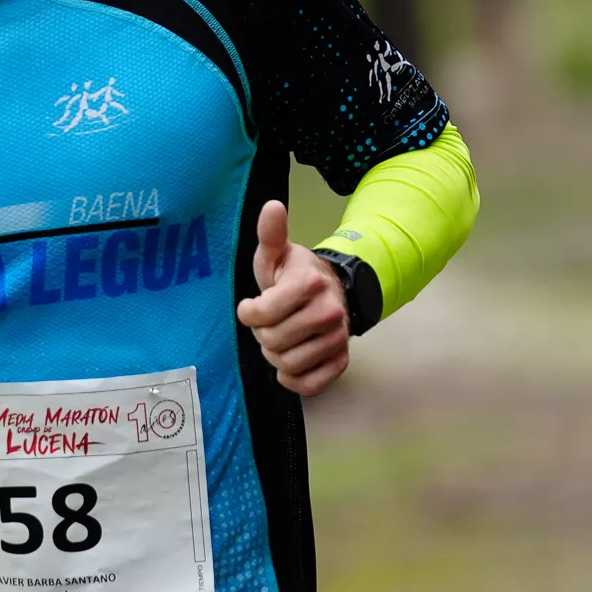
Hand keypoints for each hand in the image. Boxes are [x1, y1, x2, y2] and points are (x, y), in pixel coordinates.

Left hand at [235, 200, 349, 396]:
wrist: (331, 291)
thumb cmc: (293, 274)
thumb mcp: (277, 253)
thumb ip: (270, 234)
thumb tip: (272, 206)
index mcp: (309, 283)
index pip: (262, 314)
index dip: (250, 313)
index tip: (253, 306)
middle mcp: (329, 312)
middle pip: (273, 341)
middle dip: (263, 334)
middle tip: (271, 322)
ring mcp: (338, 338)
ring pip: (288, 364)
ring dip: (276, 355)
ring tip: (282, 337)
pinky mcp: (341, 360)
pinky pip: (310, 385)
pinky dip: (294, 379)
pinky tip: (291, 362)